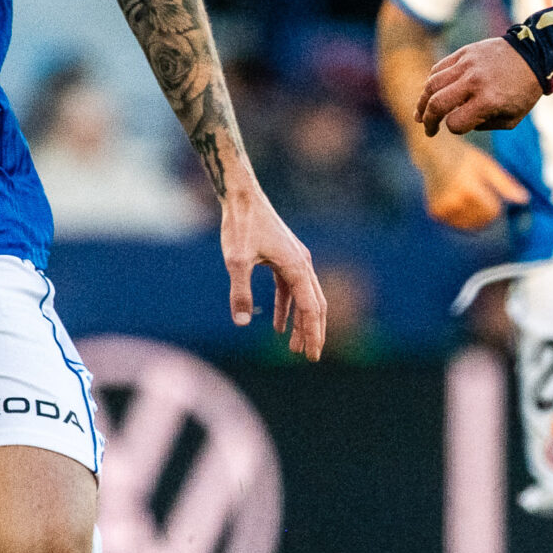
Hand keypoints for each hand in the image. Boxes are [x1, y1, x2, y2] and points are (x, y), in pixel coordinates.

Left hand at [222, 182, 326, 359]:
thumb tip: (241, 323)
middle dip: (313, 332)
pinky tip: (277, 325)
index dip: (313, 333)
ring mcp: (295, 260)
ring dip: (300, 322)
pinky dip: (286, 308)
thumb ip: (240, 293)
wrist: (242, 196)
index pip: (311, 308)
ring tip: (294, 347)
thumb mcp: (236, 261)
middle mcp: (302, 264)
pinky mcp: (284, 257)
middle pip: (315, 305)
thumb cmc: (241, 225)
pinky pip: (290, 289)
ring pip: (304, 298)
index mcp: (297, 266)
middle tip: (310, 357)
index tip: (312, 356)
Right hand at [415, 138, 528, 230]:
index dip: (496, 205)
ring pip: (470, 226)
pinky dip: (462, 218)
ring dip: (475, 217)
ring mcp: (442, 208)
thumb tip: (525, 200)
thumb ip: (505, 184)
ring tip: (468, 197)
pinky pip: (458, 225)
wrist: (433, 153)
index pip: (492, 211)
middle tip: (479, 194)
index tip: (490, 194)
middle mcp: (453, 200)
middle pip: (482, 221)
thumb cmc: (464, 157)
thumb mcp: (487, 165)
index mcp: (468, 188)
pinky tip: (457, 201)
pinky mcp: (436, 213)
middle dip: (487, 213)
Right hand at [418, 38, 542, 134]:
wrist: (533, 55)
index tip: (460, 127)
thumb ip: (483, 126)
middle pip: (437, 104)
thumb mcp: (511, 119)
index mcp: (488, 100)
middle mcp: (474, 82)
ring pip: (432, 84)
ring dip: (422, 102)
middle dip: (428, 121)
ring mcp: (467, 64)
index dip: (454, 129)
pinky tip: (432, 93)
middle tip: (428, 129)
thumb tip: (457, 122)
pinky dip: (432, 82)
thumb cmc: (523, 92)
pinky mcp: (464, 53)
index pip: (455, 123)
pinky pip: (439, 68)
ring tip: (420, 114)